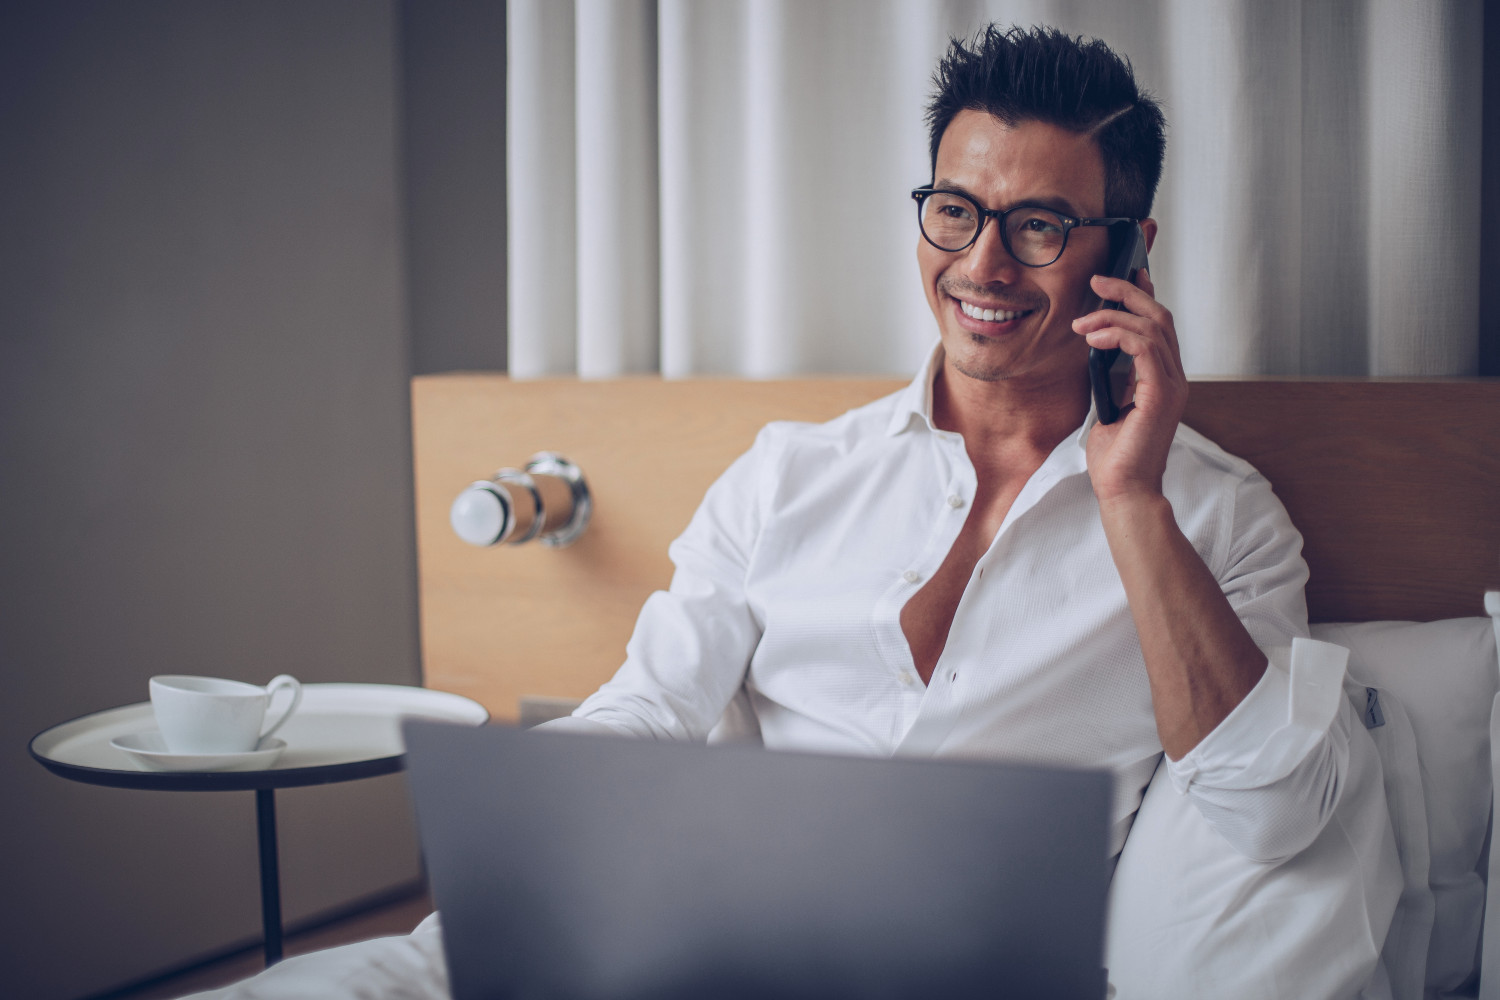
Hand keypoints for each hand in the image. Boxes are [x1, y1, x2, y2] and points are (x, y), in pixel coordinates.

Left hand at [1070, 269, 1186, 504]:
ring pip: (1152, 326)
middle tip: (1097, 281)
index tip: (1119, 276)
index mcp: (1164, 379)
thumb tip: (1096, 347)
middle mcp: (1174, 378)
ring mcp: (1172, 385)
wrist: (1123, 490)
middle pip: (1160, 317)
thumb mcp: (1109, 405)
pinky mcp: (1160, 393)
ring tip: (1082, 320)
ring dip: (1113, 314)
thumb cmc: (1114, 456)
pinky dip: (1116, 333)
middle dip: (1128, 292)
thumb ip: (1111, 377)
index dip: (1143, 296)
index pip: (1159, 327)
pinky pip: (1142, 346)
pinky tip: (1092, 336)